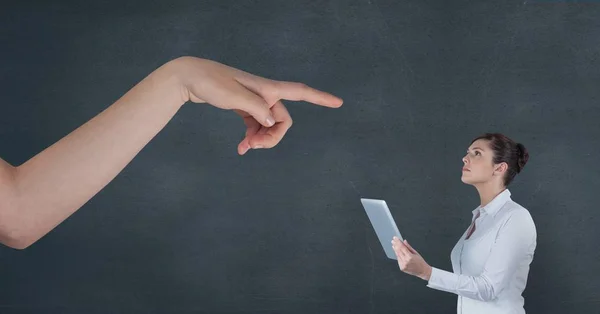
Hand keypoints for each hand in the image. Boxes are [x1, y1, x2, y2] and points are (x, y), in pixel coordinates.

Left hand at [171, 56, 342, 154]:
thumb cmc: (212, 83)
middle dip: (273, 137)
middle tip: (254, 147)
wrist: (191, 78)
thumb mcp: (234, 96)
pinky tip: (241, 148)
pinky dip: (252, 138)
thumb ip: (257, 110)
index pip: (300, 92)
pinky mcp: (244, 108)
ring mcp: (255, 102)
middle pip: (282, 120)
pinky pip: (256, 126)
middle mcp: (265, 95)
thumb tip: (273, 122)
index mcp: (267, 89)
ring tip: (245, 148)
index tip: (338, 102)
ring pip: (269, 126)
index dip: (320, 98)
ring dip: (261, 140)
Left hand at [391, 237, 431, 280]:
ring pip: (397, 255)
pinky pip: (398, 260)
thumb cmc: (420, 262)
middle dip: (395, 245)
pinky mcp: (401, 268)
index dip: (398, 242)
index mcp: (410, 257)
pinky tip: (396, 251)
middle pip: (398, 251)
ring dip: (395, 249)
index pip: (402, 247)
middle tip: (393, 240)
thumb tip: (404, 241)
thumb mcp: (416, 253)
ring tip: (393, 245)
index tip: (395, 238)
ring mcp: (403, 265)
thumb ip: (409, 247)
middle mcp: (405, 261)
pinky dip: (397, 255)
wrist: (423, 271)